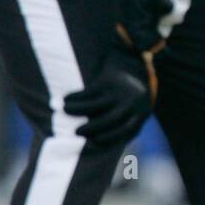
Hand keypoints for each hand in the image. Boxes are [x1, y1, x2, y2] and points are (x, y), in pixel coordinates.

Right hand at [64, 29, 159, 145]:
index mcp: (140, 112)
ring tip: (64, 112)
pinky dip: (74, 97)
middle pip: (110, 120)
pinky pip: (88, 92)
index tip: (93, 142)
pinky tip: (65, 99)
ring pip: (95, 105)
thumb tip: (100, 144)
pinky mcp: (108, 78)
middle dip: (92, 128)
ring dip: (77, 111)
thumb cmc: (131, 94)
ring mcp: (119, 90)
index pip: (125, 130)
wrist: (136, 60)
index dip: (109, 138)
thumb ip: (125, 124)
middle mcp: (131, 102)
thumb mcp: (136, 108)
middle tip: (76, 132)